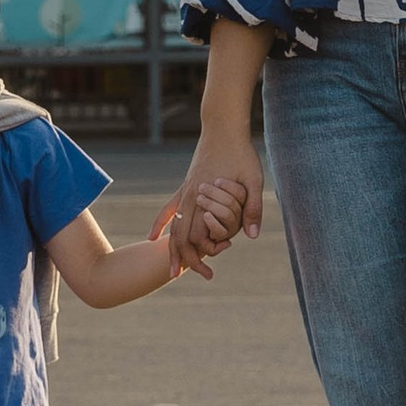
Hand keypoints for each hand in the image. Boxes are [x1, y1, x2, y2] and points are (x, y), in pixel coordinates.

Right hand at [155, 138, 262, 276]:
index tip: (211, 269)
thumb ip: (252, 207)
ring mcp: (186, 191)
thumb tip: (251, 236)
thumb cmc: (241, 151)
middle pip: (182, 237)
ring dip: (172, 250)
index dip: (203, 255)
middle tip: (191, 278)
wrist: (223, 127)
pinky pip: (168, 209)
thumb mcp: (253, 179)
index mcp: (206, 198)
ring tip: (172, 271)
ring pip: (173, 227)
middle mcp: (191, 197)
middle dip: (186, 260)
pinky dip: (159, 225)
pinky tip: (152, 239)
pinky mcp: (185, 186)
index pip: (198, 236)